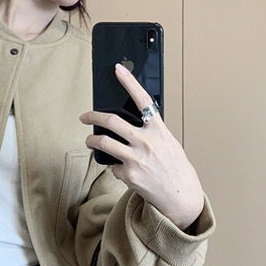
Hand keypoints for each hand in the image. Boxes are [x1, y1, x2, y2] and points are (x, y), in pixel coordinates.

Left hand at [78, 63, 204, 230]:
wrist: (180, 196)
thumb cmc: (175, 168)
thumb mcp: (168, 143)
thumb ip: (150, 132)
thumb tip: (127, 125)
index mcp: (159, 130)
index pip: (143, 100)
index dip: (129, 82)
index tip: (118, 69)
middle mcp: (146, 142)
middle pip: (111, 121)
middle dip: (92, 116)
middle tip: (84, 116)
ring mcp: (136, 159)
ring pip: (103, 142)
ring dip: (91, 140)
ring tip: (90, 141)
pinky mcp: (128, 175)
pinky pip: (113, 166)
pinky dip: (114, 166)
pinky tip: (123, 170)